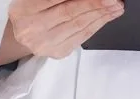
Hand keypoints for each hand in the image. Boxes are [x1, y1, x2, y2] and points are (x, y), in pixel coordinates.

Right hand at [0, 0, 124, 62]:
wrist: (23, 29)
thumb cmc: (33, 8)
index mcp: (24, 10)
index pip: (58, 1)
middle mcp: (31, 30)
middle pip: (70, 14)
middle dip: (96, 5)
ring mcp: (44, 45)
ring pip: (78, 27)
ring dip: (101, 15)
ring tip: (115, 6)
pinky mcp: (56, 52)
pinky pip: (81, 38)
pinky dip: (96, 25)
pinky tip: (106, 16)